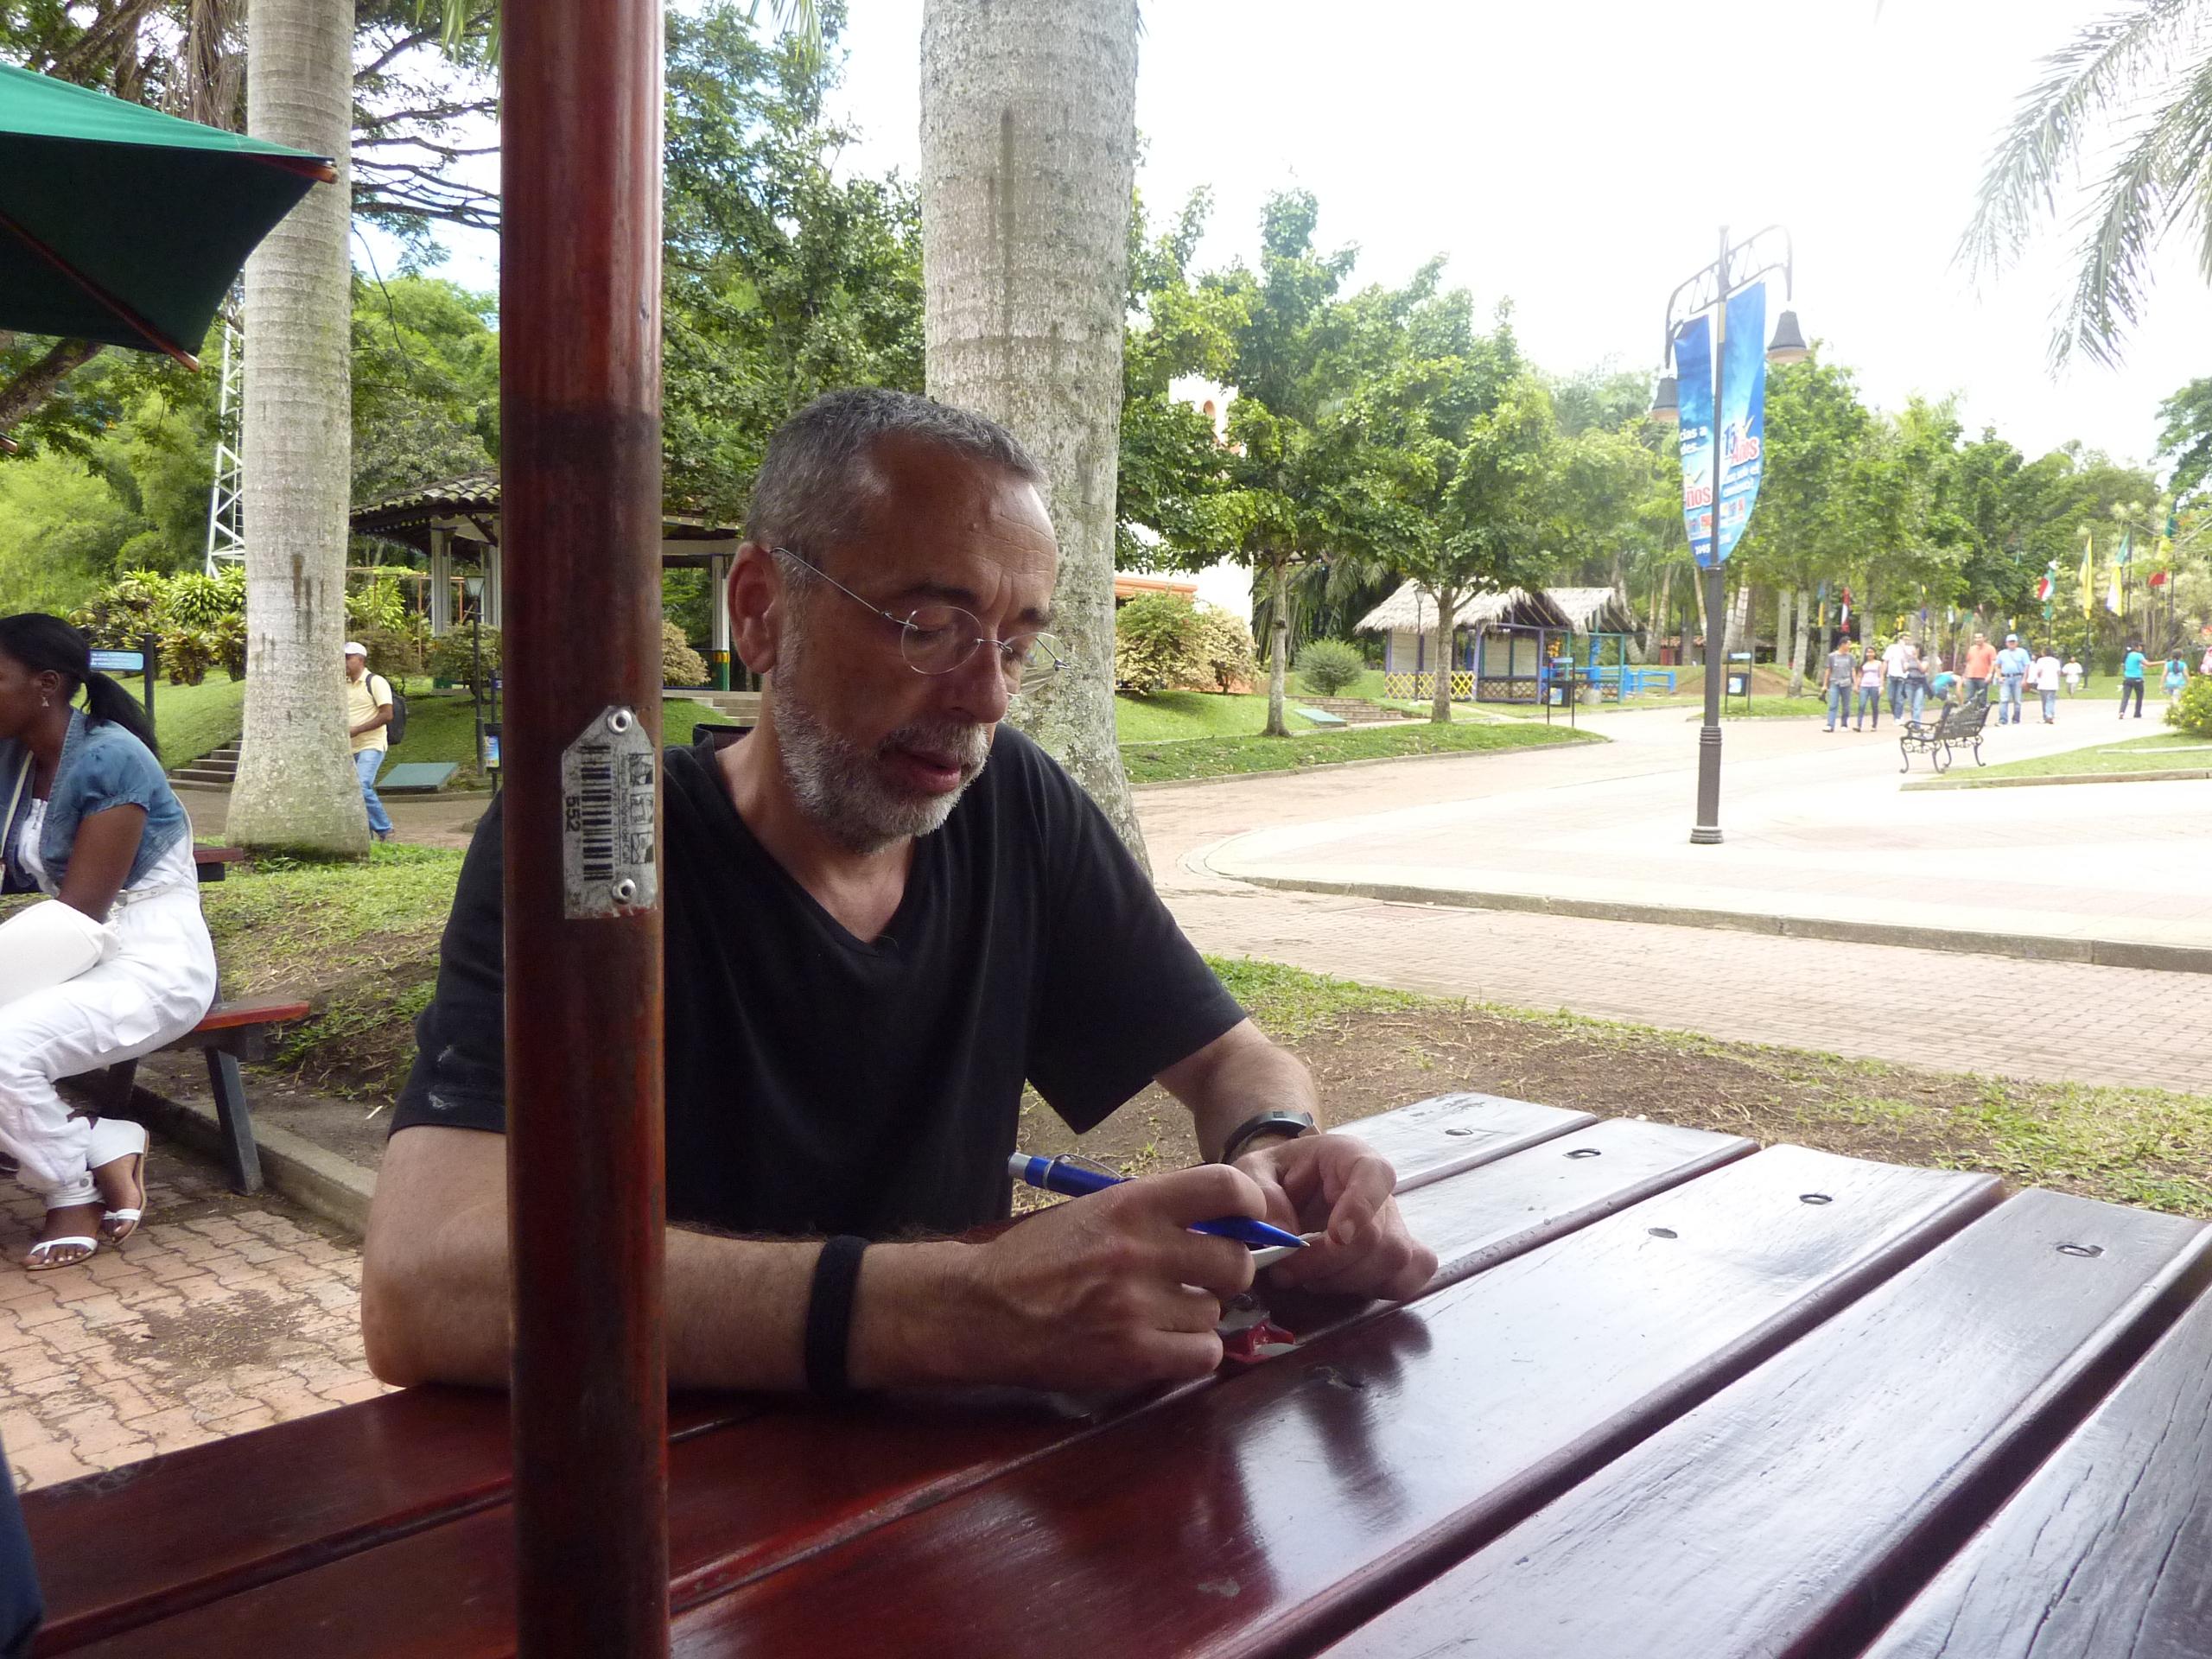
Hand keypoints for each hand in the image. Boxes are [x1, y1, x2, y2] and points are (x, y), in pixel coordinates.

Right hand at [946, 1164, 1266, 1390]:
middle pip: (1236, 1261)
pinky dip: (1192, 1352)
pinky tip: (1164, 1343)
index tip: (1246, 1222)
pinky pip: (1204, 1354)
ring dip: (1197, 1315)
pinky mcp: (1133, 1355)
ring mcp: (1139, 1306)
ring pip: (1217, 1312)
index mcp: (1133, 1204)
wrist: (982, 1308)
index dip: (1249, 1206)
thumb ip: (1157, 1212)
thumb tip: (1226, 1223)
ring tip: (1160, 1313)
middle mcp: (1142, 1250)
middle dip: (1227, 1272)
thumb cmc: (1039, 1256)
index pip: (1225, 1188)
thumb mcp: (1096, 1210)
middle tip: (1201, 1278)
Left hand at [1233, 1132, 1437, 1301]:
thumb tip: (1283, 1235)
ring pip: (1394, 1261)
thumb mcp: (1254, 1171)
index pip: (1374, 1175)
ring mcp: (1394, 1224)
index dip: (1361, 1207)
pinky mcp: (1396, 1256)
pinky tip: (1339, 1284)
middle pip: (1380, 1235)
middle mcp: (1380, 1191)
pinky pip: (1410, 1277)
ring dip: (1344, 1281)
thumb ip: (1262, 1195)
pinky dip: (1378, 1290)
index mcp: (1349, 1157)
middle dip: (1330, 1262)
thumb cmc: (1275, 1173)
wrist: (1285, 1184)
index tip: (1337, 1235)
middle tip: (1284, 1270)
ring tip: (1306, 1276)